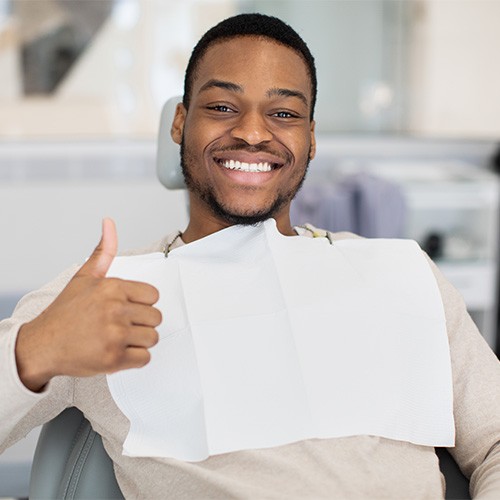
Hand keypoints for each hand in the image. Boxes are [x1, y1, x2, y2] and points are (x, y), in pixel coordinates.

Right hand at [15, 219, 160, 391]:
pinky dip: (134, 359)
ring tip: (119, 339)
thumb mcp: (83, 277)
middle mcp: (115, 310)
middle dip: (141, 323)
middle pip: (156, 317)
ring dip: (139, 341)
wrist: (41, 345)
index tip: (127, 308)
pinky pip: (145, 358)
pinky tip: (118, 352)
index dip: (142, 304)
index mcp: (112, 288)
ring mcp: (115, 335)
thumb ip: (103, 251)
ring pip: (152, 338)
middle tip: (121, 326)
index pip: (154, 296)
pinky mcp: (114, 359)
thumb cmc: (65, 312)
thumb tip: (109, 222)